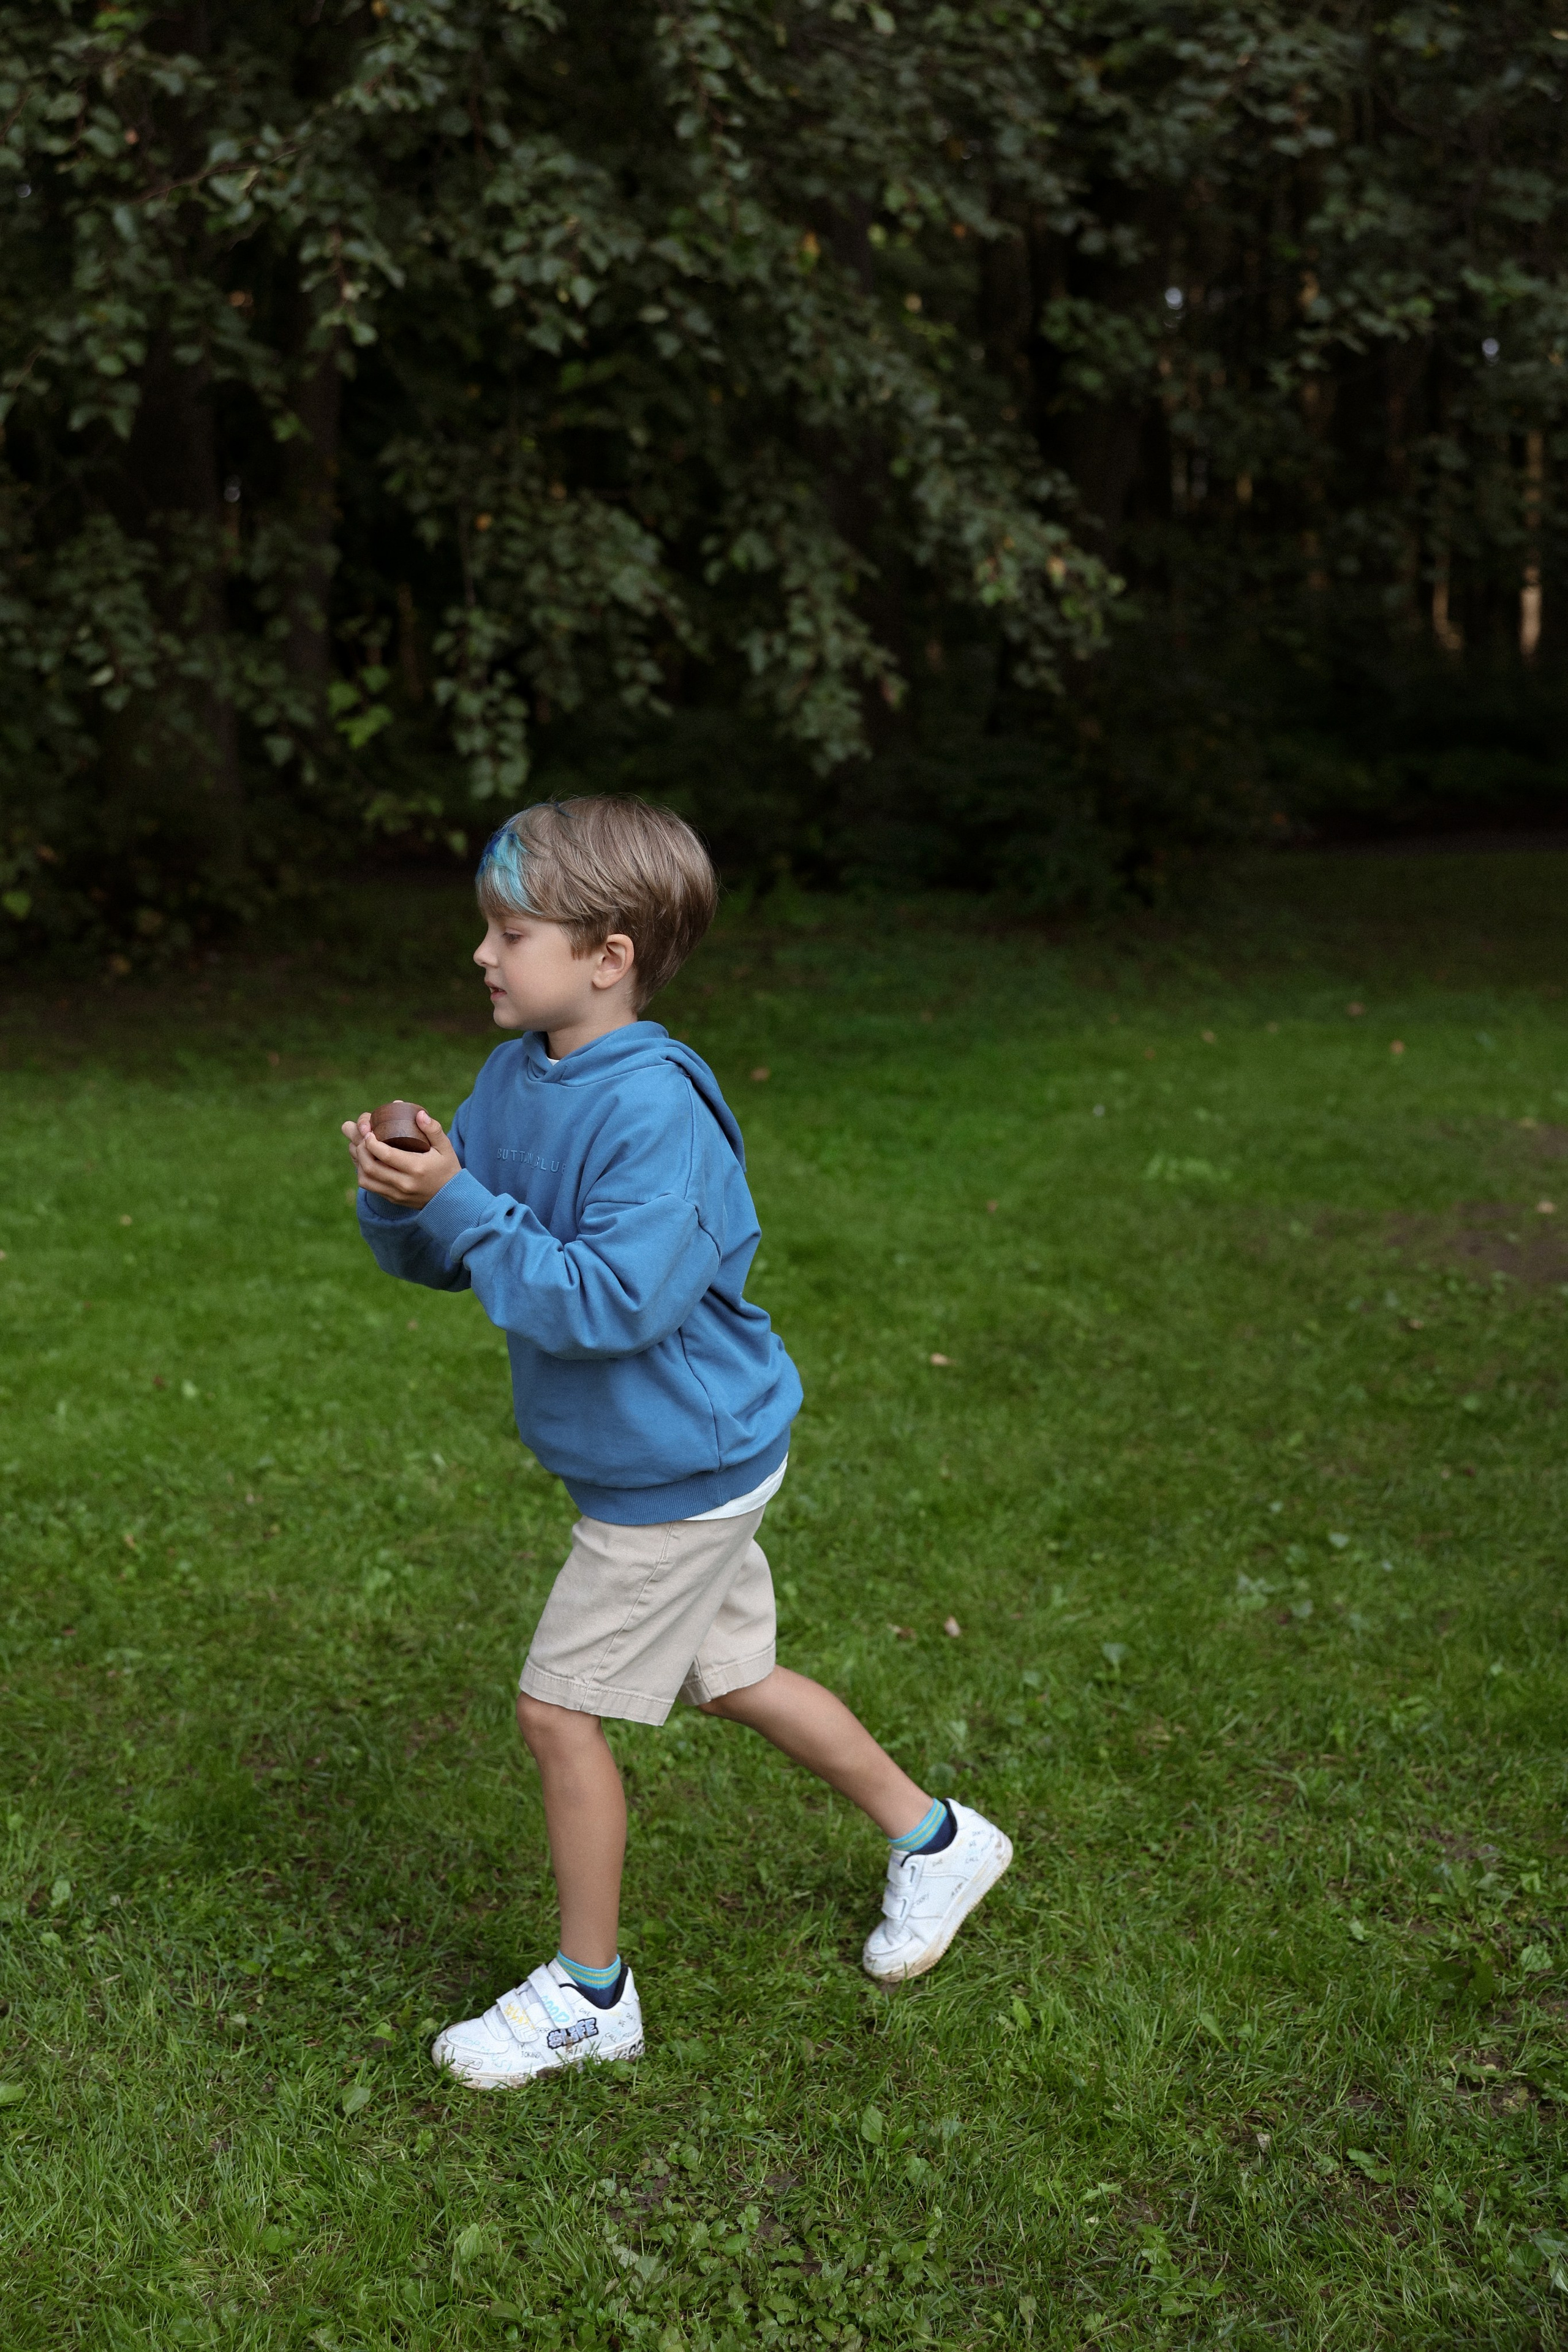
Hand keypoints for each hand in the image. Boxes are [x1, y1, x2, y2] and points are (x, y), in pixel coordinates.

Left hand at [341, 1108, 460, 1207]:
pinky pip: (370, 1187)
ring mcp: (397, 1194)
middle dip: (360, 1149)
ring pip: (366, 1179)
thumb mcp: (445, 1147)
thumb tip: (419, 1114)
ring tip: (359, 1147)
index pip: (386, 1155)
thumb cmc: (447, 1168)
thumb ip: (433, 1129)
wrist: (452, 1198)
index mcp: (417, 1168)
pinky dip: (362, 1172)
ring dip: (358, 1161)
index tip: (369, 1131)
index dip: (371, 1142)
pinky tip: (364, 1160)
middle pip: (370, 1167)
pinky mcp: (392, 1199)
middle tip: (361, 1136)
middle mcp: (404, 1183)